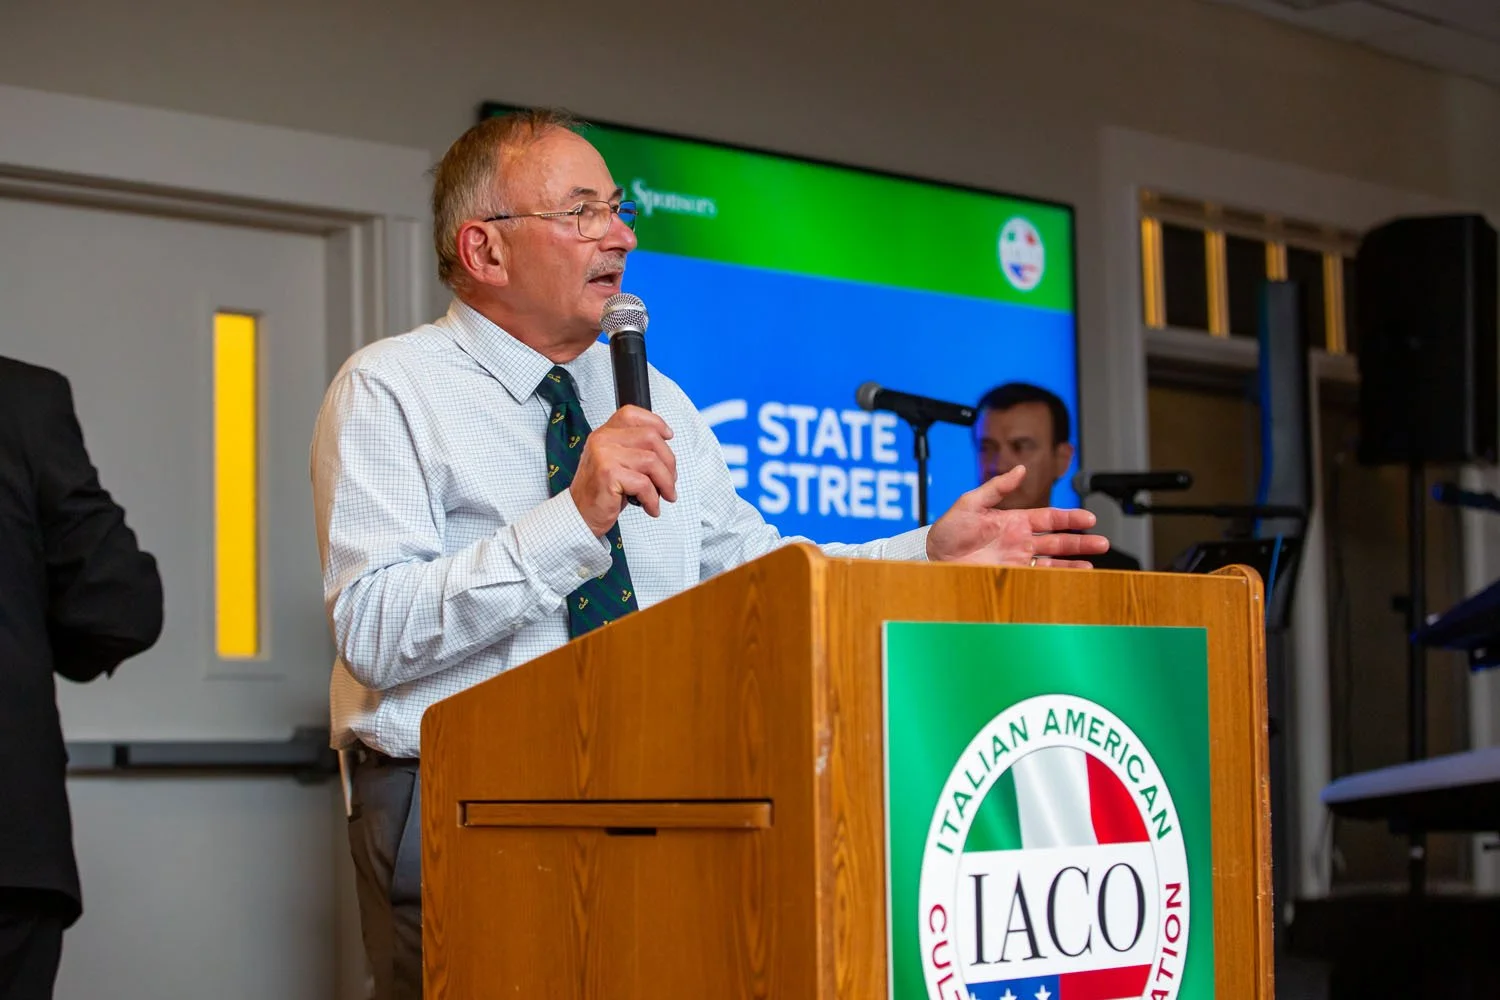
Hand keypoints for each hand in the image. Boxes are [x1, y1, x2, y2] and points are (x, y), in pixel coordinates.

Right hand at [569, 406, 677, 535]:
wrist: (579, 515)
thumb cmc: (600, 492)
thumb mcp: (615, 464)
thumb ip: (634, 450)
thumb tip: (666, 452)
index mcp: (604, 434)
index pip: (632, 415)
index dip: (655, 422)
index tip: (668, 436)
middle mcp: (602, 440)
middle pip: (651, 437)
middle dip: (669, 462)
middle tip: (670, 480)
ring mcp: (604, 455)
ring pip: (652, 461)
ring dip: (665, 483)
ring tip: (665, 496)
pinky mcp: (608, 474)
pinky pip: (644, 484)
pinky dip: (653, 499)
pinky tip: (650, 507)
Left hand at [926, 466, 1110, 567]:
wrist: (932, 555)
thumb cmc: (949, 529)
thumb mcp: (971, 502)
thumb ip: (997, 487)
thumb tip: (1020, 469)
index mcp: (1014, 520)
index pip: (1049, 518)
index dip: (1069, 518)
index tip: (1089, 519)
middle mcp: (1020, 540)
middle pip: (1057, 540)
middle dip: (1080, 541)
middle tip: (1103, 543)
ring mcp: (1016, 559)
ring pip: (1052, 560)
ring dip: (1073, 561)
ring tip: (1094, 563)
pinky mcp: (1010, 575)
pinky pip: (1037, 576)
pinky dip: (1055, 577)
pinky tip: (1071, 577)